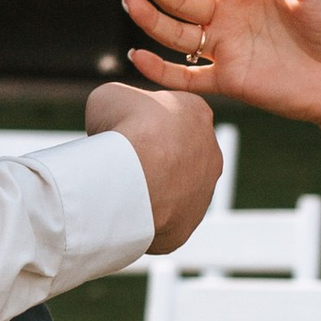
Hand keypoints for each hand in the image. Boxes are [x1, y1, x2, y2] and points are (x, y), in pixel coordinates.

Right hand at [83, 79, 222, 253]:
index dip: (141, 120)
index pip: (170, 116)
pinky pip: (164, 219)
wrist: (130, 177)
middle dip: (150, 156)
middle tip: (118, 161)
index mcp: (196, 113)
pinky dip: (145, 216)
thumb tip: (110, 115)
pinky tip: (124, 211)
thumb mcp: (111, 97)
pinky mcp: (188, 223)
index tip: (120, 128)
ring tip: (119, 188)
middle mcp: (210, 152)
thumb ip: (119, 103)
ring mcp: (203, 191)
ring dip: (150, 187)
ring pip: (173, 188)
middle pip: (176, 153)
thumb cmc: (124, 129)